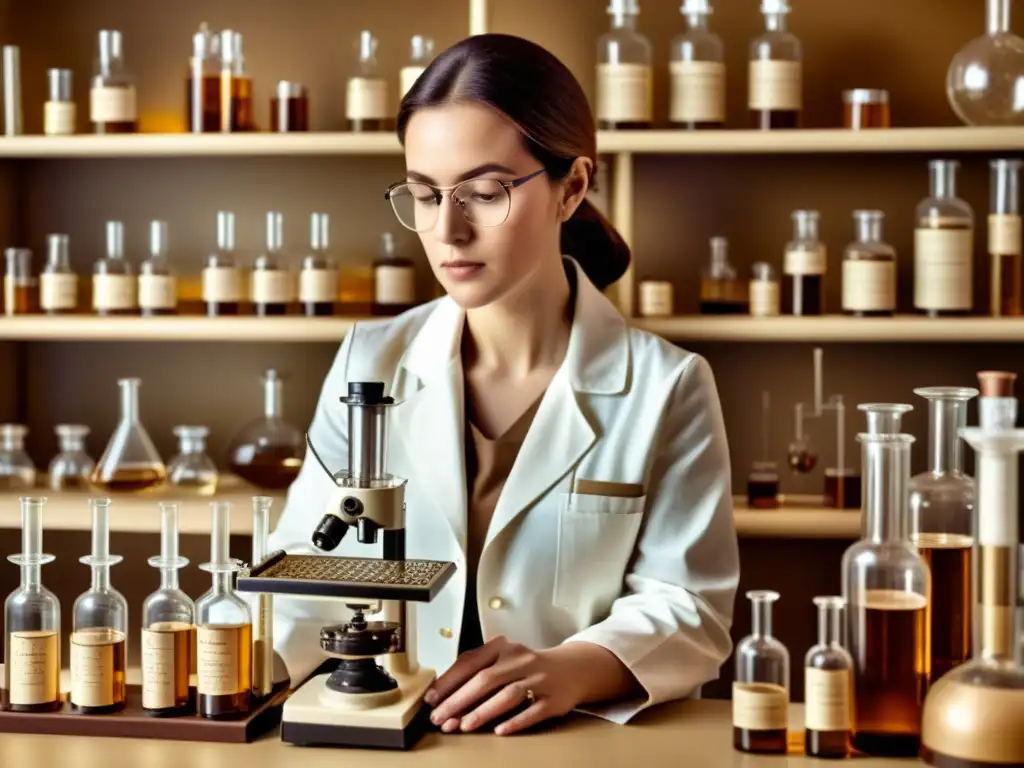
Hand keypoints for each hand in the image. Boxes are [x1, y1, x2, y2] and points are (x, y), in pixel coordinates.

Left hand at [423, 636, 583, 735]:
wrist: (573, 668)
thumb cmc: (528, 667)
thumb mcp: (504, 660)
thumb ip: (478, 672)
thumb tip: (442, 694)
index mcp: (503, 647)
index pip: (471, 662)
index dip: (449, 681)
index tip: (432, 699)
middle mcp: (520, 659)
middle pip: (486, 679)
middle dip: (460, 700)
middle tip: (441, 718)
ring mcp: (539, 678)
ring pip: (508, 694)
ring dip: (484, 711)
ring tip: (464, 725)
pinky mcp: (554, 698)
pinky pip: (534, 710)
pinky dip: (516, 720)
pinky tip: (500, 731)